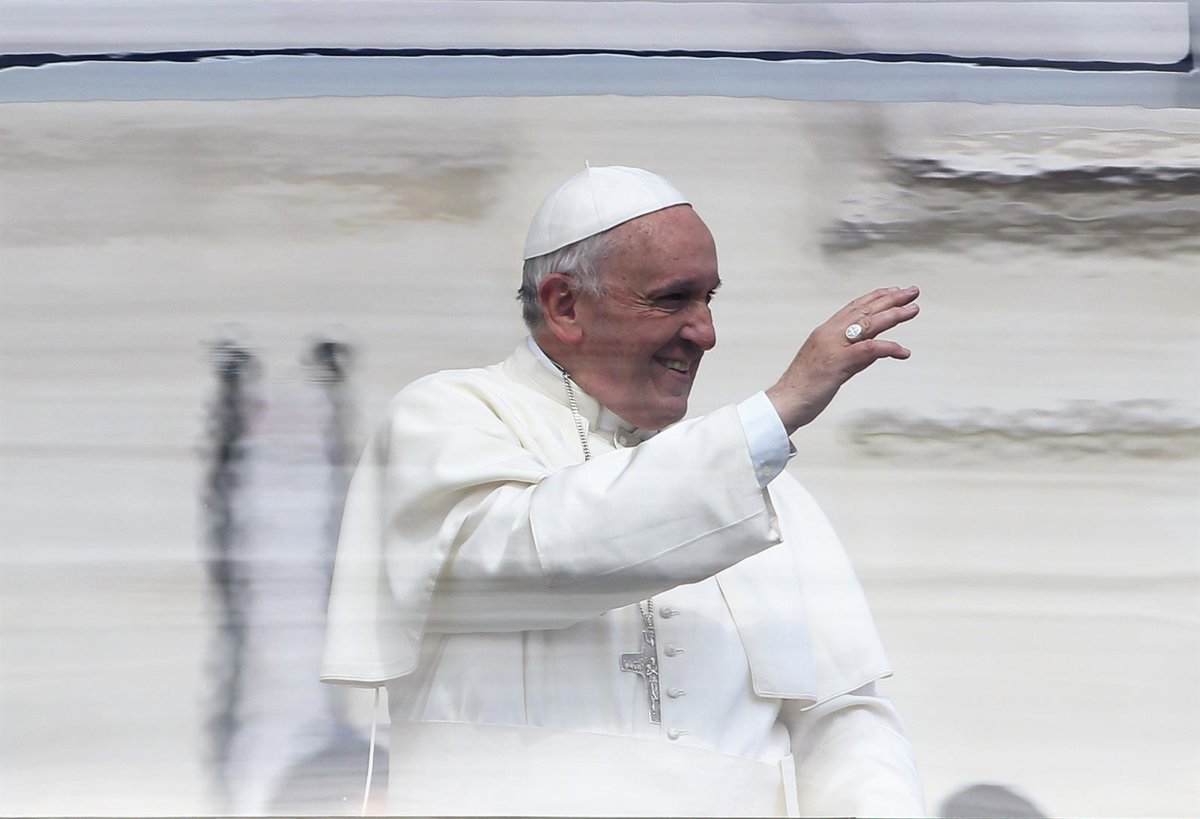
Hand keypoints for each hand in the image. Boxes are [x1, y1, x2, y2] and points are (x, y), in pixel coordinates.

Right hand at [766, 286, 918, 433]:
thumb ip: (853, 354)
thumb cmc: (805, 386)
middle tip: (912, 291)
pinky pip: (868, 350)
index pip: (854, 307)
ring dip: (893, 315)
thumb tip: (875, 351)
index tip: (894, 291)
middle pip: (864, 310)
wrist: (785, 402)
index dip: (875, 297)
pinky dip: (888, 347)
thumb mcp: (830, 364)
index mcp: (825, 332)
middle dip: (890, 299)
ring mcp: (833, 347)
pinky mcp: (838, 363)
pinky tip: (903, 351)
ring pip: (868, 324)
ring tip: (913, 310)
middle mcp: (829, 334)